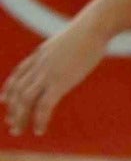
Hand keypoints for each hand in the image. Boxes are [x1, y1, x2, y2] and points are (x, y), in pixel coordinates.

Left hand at [4, 18, 111, 136]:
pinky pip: (44, 105)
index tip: (3, 100)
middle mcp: (38, 66)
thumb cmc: (88, 32)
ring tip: (18, 131)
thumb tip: (71, 53)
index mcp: (39, 55)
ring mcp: (47, 74)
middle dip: (13, 109)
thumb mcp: (69, 41)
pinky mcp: (59, 82)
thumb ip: (63, 51)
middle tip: (11, 125)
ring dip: (19, 118)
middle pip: (18, 91)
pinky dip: (39, 119)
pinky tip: (39, 130)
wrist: (92, 28)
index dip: (8, 89)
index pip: (17, 75)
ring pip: (25, 100)